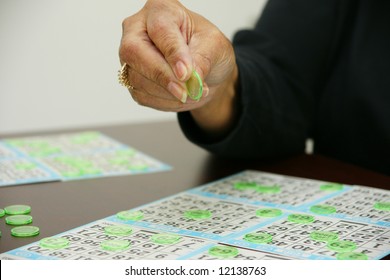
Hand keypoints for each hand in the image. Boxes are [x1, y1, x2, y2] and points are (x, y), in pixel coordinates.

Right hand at [119, 0, 236, 116]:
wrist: (206, 70)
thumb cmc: (208, 48)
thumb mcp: (215, 47)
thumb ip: (203, 59)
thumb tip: (189, 78)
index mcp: (161, 10)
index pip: (160, 30)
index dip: (173, 54)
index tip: (186, 73)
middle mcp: (137, 29)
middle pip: (134, 52)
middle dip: (162, 76)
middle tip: (186, 92)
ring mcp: (131, 56)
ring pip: (137, 78)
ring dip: (168, 93)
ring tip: (193, 93)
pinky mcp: (131, 79)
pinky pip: (142, 96)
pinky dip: (165, 102)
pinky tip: (181, 96)